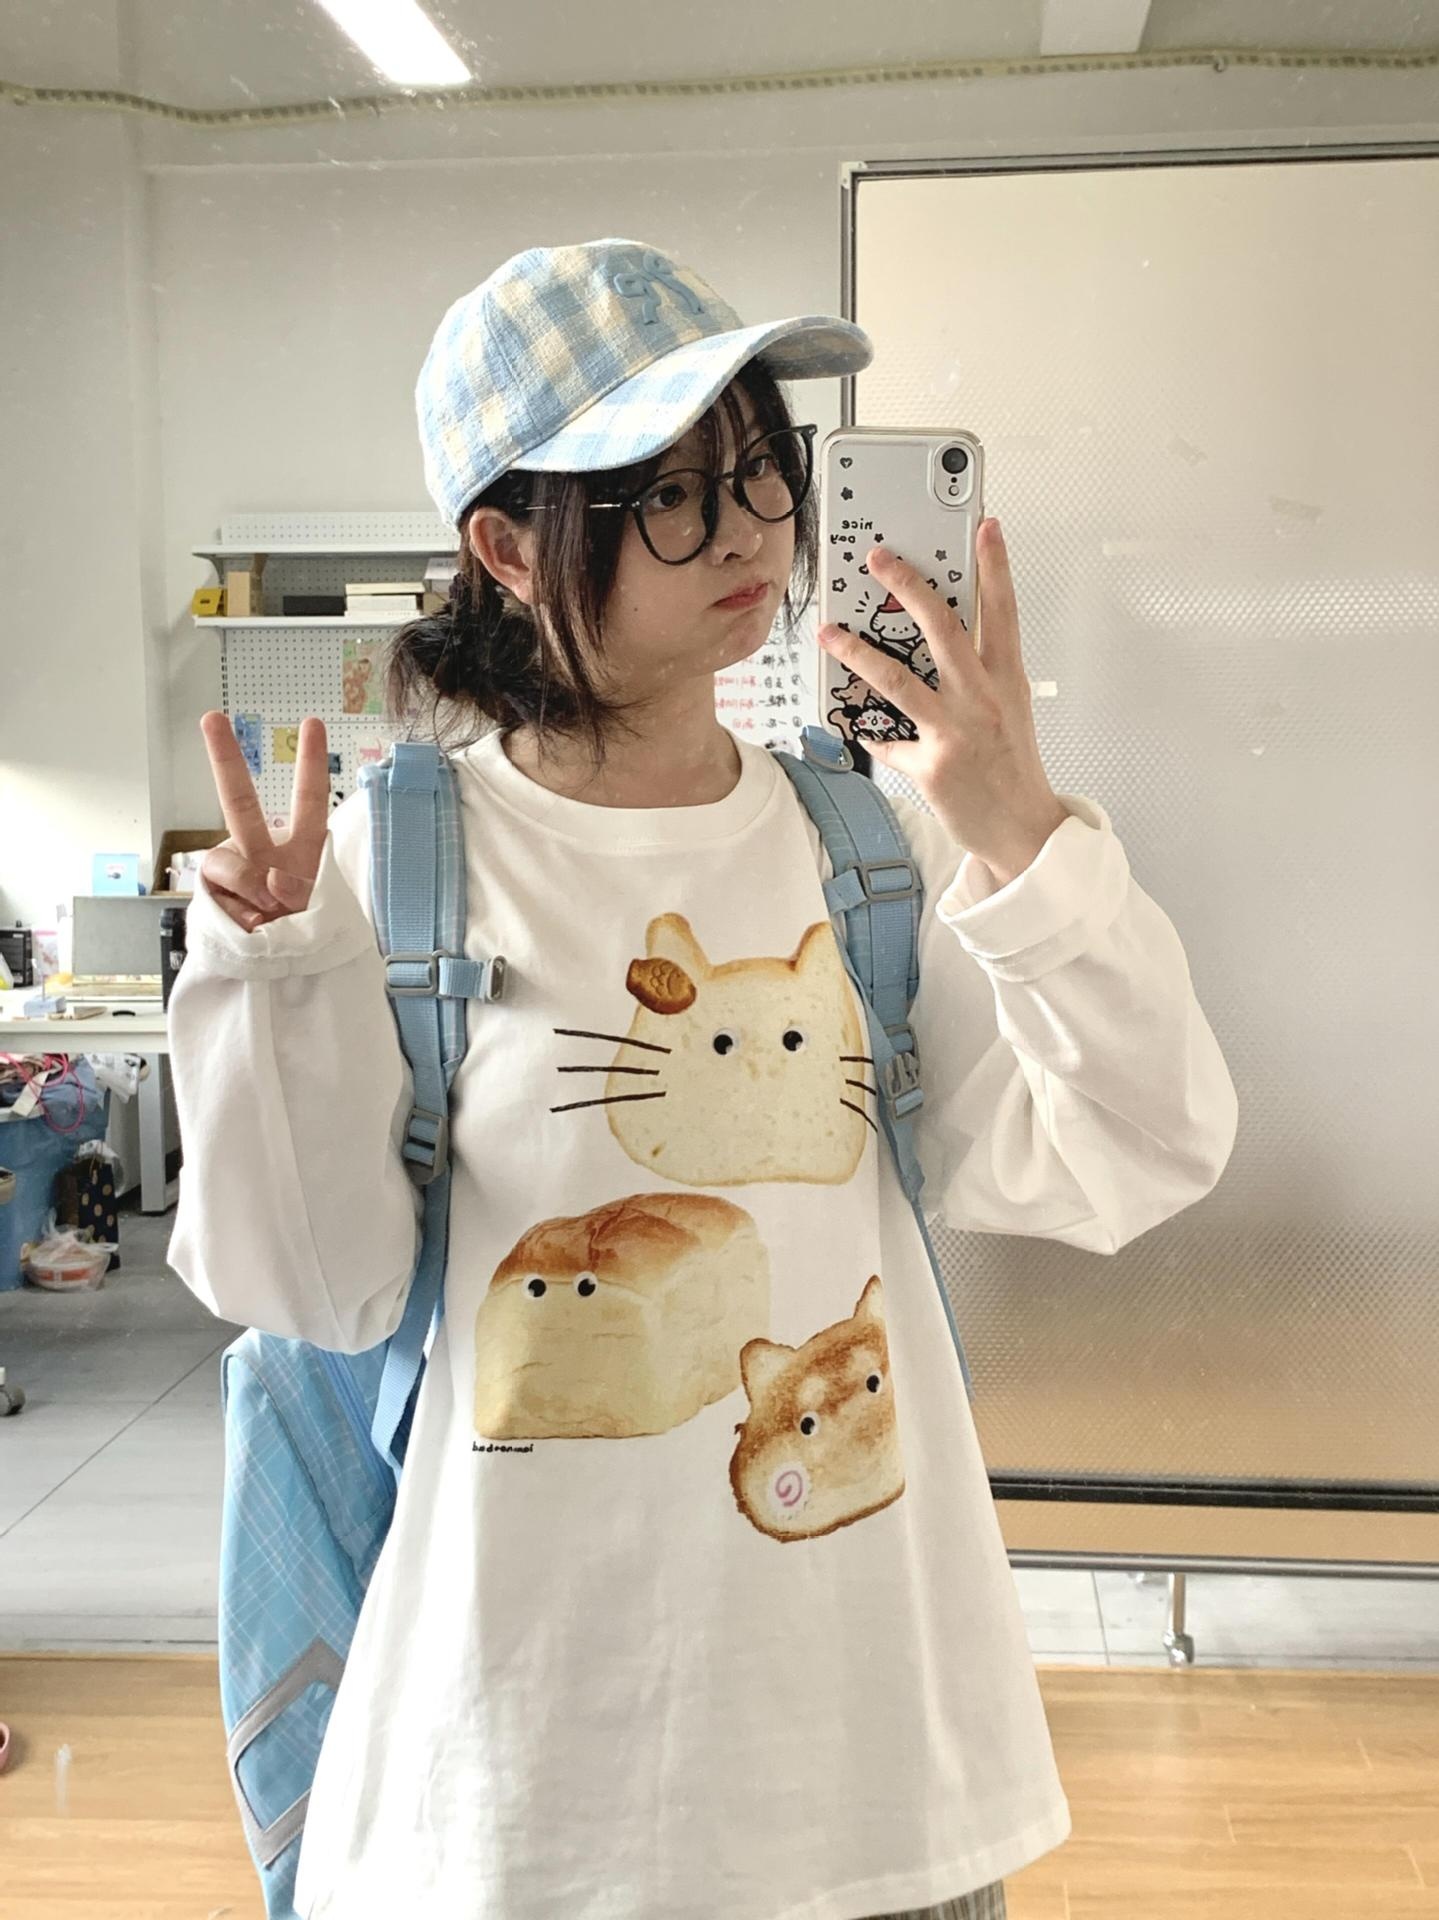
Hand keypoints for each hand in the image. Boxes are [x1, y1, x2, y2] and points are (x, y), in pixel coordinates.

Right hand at [198, 713, 330, 930]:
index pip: (308, 801)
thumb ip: (296, 890)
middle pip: (239, 803)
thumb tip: (269, 886)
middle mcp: (264, 853)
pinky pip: (220, 899)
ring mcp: (235, 875)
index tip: (310, 723)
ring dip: (250, 887)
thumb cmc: (304, 932)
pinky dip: (240, 917)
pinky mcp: (211, 898)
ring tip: (270, 915)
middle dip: (224, 761)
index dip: (309, 764)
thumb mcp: (317, 910)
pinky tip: (253, 929)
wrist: (278, 972)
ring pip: (226, 860)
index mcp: (301, 848)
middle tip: (211, 718)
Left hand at [817, 518, 1067, 883]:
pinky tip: (858, 726)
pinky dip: (868, 731)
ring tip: (829, 631)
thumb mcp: (1009, 707)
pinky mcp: (930, 766)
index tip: (984, 526)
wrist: (1023, 830)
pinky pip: (885, 739)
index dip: (995, 566)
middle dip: (907, 586)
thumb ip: (979, 671)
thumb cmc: (1012, 766)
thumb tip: (938, 639)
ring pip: (897, 678)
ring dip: (856, 651)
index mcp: (1007, 680)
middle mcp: (982, 700)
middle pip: (941, 629)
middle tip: (877, 559)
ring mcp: (955, 732)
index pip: (1002, 611)